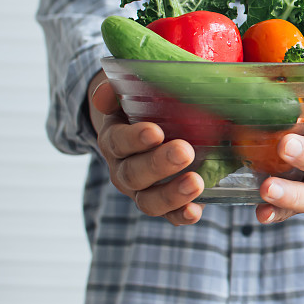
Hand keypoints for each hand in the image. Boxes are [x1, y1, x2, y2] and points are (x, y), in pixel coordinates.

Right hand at [89, 72, 203, 224]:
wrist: (149, 129)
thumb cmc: (145, 107)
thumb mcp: (130, 93)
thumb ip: (119, 88)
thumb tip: (106, 91)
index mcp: (115, 138)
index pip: (118, 140)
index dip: (134, 138)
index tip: (155, 131)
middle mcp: (123, 168)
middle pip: (133, 173)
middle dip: (159, 164)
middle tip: (184, 151)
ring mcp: (142, 190)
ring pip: (148, 200)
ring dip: (172, 193)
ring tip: (196, 183)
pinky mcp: (163, 203)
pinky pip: (169, 215)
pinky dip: (181, 215)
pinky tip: (195, 211)